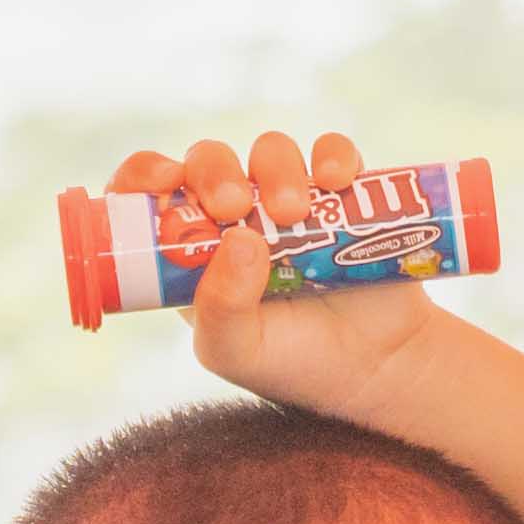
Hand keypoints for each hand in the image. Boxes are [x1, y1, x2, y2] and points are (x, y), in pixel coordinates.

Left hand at [112, 123, 434, 413]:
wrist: (379, 371)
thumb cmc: (295, 364)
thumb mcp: (236, 352)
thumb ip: (220, 306)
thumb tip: (240, 237)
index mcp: (195, 251)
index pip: (150, 194)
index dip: (144, 175)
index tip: (164, 181)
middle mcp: (238, 218)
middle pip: (209, 161)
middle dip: (214, 172)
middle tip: (232, 207)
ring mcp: (291, 202)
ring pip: (270, 151)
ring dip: (277, 169)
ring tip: (295, 214)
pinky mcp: (344, 194)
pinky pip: (334, 153)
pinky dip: (333, 155)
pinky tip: (335, 182)